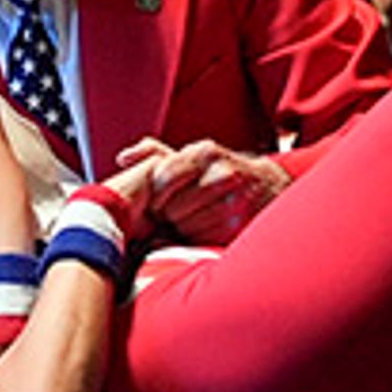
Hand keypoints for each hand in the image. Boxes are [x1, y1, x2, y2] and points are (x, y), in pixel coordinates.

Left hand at [107, 137, 288, 245]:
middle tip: (175, 212)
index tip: (160, 200)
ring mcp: (233, 200)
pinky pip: (201, 239)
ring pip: (185, 225)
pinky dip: (197, 237)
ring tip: (190, 219)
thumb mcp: (192, 156)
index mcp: (205, 152)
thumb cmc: (220, 171)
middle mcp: (222, 173)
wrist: (267, 187)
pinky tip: (204, 228)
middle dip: (168, 213)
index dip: (156, 194)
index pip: (163, 176)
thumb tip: (123, 158)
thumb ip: (155, 154)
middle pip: (172, 206)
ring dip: (182, 227)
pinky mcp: (239, 225)